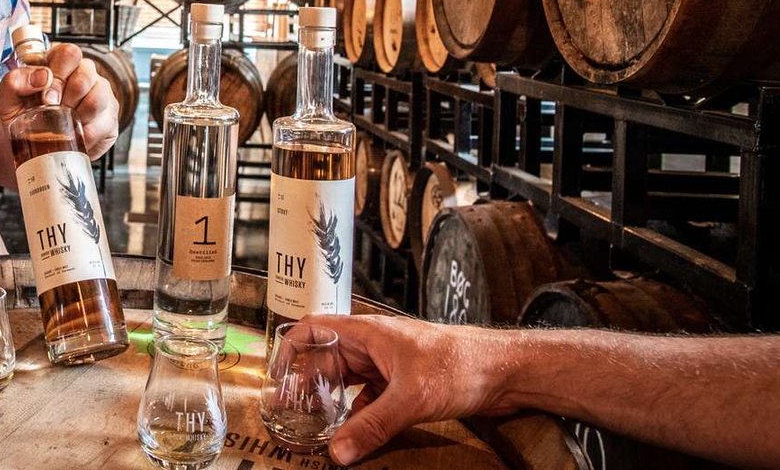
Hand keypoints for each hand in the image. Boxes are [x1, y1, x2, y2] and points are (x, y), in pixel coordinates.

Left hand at [0, 43, 119, 159]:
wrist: (31, 148)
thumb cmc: (20, 118)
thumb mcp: (6, 100)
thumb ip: (14, 81)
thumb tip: (42, 76)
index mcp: (59, 63)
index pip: (69, 53)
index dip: (59, 74)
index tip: (45, 97)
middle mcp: (83, 74)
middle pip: (86, 73)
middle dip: (67, 96)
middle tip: (53, 112)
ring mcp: (100, 94)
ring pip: (98, 97)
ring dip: (78, 115)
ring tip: (63, 125)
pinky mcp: (109, 118)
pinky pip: (104, 123)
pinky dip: (86, 134)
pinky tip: (75, 136)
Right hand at [299, 313, 514, 464]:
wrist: (504, 371)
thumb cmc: (460, 363)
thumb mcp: (410, 397)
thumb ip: (372, 426)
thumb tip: (338, 452)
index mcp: (366, 333)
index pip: (315, 329)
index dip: (290, 348)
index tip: (275, 374)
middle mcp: (373, 346)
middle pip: (327, 361)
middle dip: (308, 386)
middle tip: (292, 414)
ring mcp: (388, 366)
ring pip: (348, 384)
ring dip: (334, 405)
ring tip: (318, 429)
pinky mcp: (404, 385)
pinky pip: (370, 401)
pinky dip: (359, 417)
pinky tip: (355, 437)